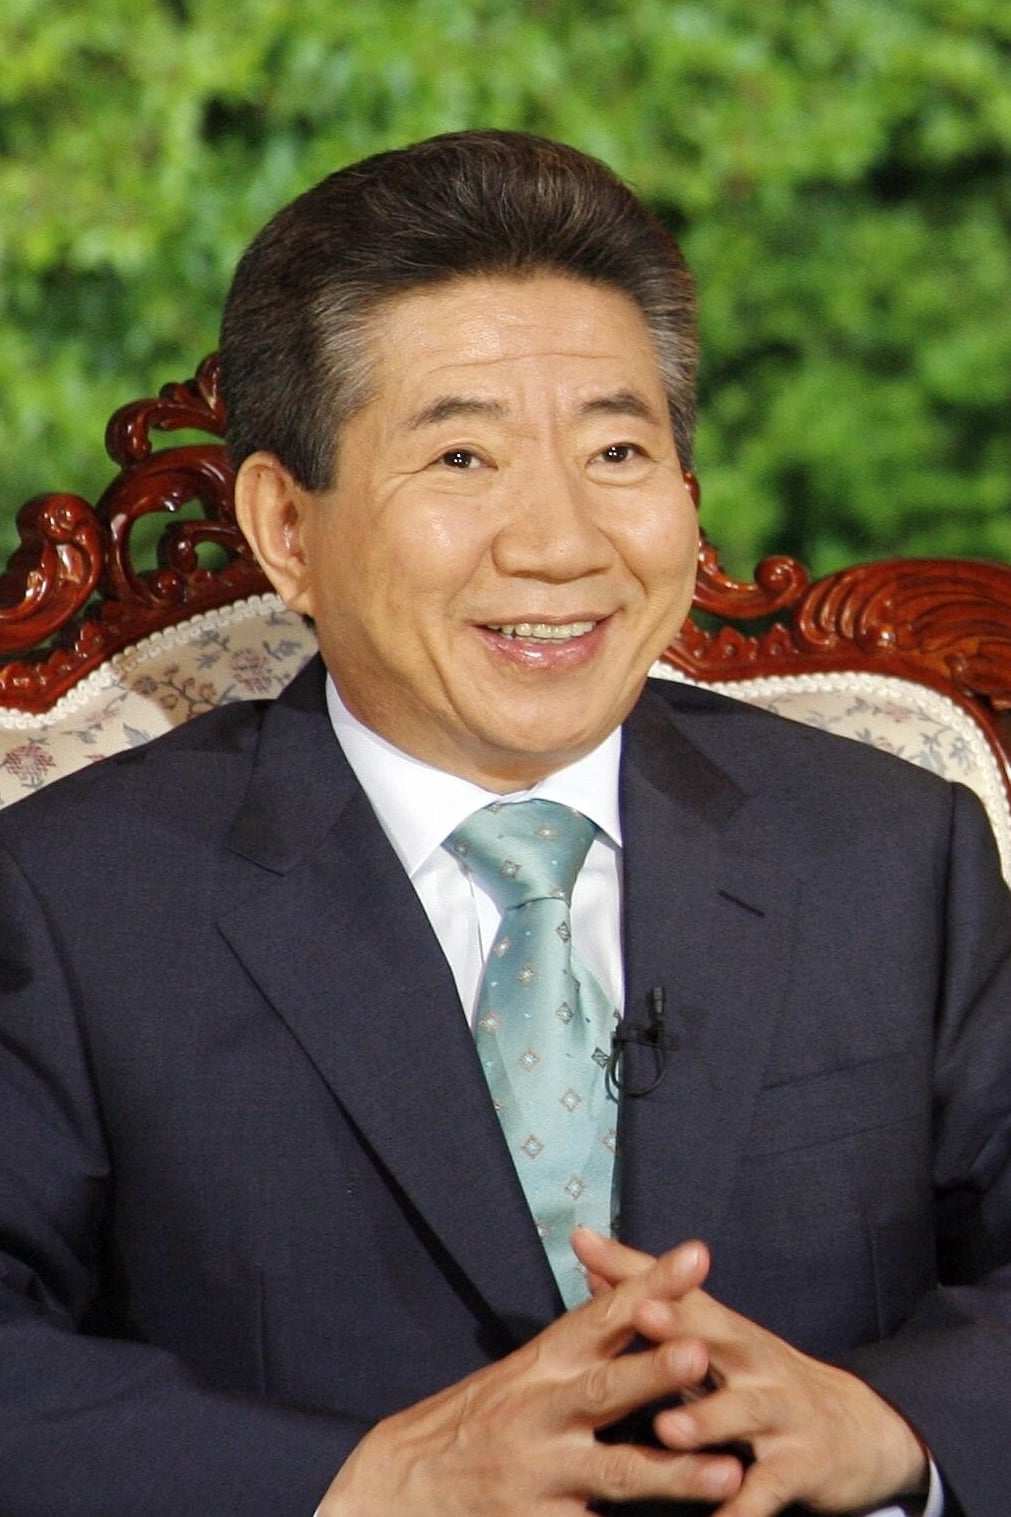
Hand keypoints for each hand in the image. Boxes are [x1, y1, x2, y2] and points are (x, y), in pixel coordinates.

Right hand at [318, 1238, 746, 1515]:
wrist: (398, 1488)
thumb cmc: (472, 1423)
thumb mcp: (518, 1373)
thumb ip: (578, 1346)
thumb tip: (637, 1295)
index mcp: (542, 1364)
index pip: (602, 1314)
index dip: (649, 1284)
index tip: (697, 1256)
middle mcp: (541, 1412)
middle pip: (606, 1389)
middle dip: (654, 1371)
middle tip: (701, 1353)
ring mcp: (539, 1475)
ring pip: (616, 1473)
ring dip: (675, 1473)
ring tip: (730, 1471)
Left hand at [574, 1231, 928, 1516]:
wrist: (862, 1430)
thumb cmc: (768, 1383)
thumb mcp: (721, 1343)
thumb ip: (662, 1312)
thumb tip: (597, 1273)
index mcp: (729, 1333)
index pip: (678, 1290)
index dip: (637, 1268)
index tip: (590, 1247)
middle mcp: (756, 1363)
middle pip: (716, 1336)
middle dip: (678, 1324)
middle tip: (640, 1313)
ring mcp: (782, 1412)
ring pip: (744, 1411)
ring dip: (707, 1418)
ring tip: (667, 1429)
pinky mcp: (802, 1465)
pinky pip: (769, 1488)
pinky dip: (744, 1506)